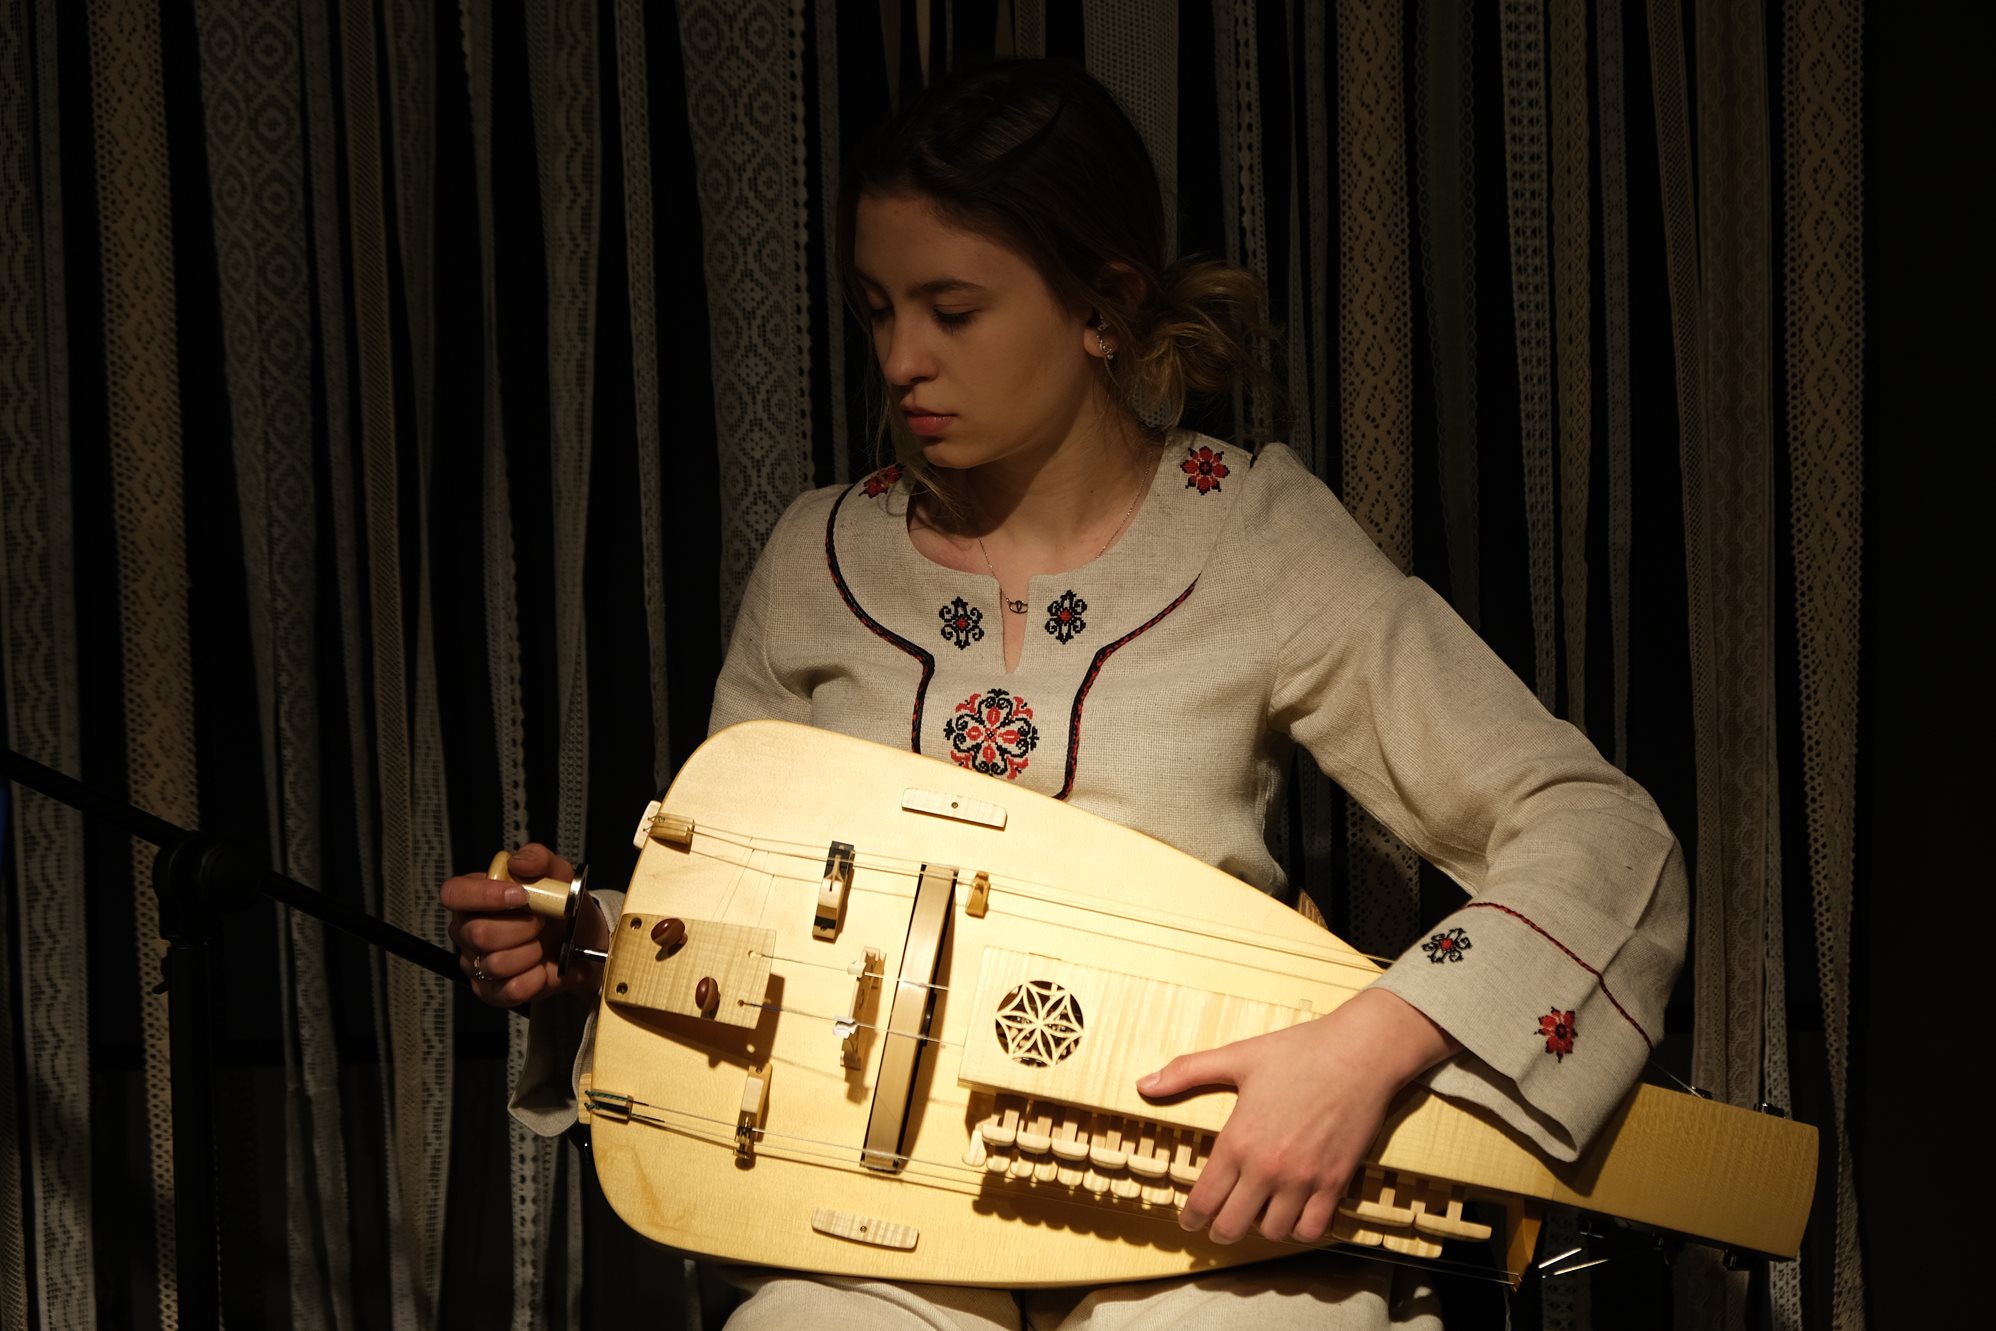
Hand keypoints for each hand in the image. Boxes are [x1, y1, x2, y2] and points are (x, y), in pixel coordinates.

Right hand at [440, 843, 596, 1007]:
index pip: (454, 893)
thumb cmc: (562, 907)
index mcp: (475, 897)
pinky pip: (510, 990)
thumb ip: (539, 858)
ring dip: (531, 953)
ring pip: (495, 963)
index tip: (521, 896)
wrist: (583, 944)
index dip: (484, 896)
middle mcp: (467, 930)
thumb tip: (518, 863)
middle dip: (522, 928)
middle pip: (477, 933)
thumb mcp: (559, 874)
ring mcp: (476, 964)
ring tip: (542, 945)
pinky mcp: (491, 992)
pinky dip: (535, 979)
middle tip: (542, 923)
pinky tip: (542, 968)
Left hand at [1137, 987, 1459, 1244]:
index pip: (1204, 1200)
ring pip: (1273, 1232)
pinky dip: (1300, 1228)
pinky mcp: (1335, 1183)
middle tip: (1219, 1223)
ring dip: (1261, 1228)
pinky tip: (1294, 1212)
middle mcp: (1268, 1168)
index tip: (1189, 1221)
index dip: (1191, 1218)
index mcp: (1239, 1140)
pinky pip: (1312, 1229)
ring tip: (1257, 1213)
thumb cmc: (1298, 1051)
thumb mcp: (1237, 1057)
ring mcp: (1304, 1179)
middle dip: (1219, 1229)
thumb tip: (1143, 1085)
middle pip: (1232, 1227)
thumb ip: (1187, 1073)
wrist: (1360, 1053)